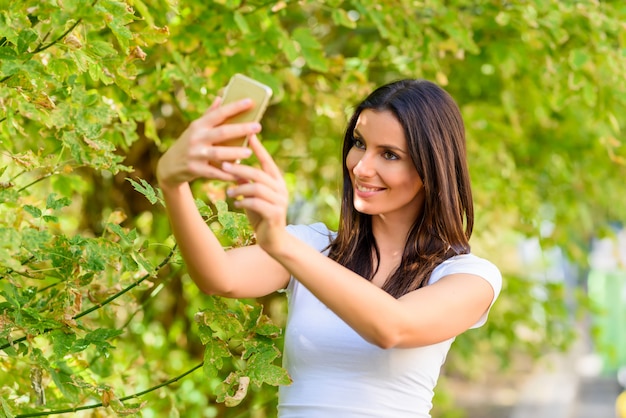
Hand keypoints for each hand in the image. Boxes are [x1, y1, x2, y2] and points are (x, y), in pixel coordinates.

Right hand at [156, 97, 261, 188]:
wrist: (169, 166)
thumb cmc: (188, 143)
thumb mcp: (195, 128)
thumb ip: (209, 114)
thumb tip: (220, 97)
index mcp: (199, 125)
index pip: (219, 113)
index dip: (235, 107)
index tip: (250, 101)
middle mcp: (197, 138)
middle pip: (222, 132)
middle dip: (241, 129)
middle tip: (258, 126)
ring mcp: (196, 154)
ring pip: (219, 154)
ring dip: (235, 153)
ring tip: (249, 152)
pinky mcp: (196, 170)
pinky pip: (216, 173)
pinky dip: (229, 175)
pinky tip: (241, 175)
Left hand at [222, 135, 288, 252]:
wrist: (274, 240)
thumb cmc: (261, 216)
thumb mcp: (252, 196)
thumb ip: (246, 183)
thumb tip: (231, 166)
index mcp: (277, 181)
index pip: (267, 161)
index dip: (258, 148)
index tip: (248, 135)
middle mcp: (281, 189)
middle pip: (259, 173)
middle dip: (240, 169)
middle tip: (224, 166)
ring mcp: (279, 201)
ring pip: (257, 188)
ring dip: (239, 188)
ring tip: (228, 192)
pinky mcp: (275, 214)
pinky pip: (256, 203)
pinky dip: (243, 202)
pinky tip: (235, 204)